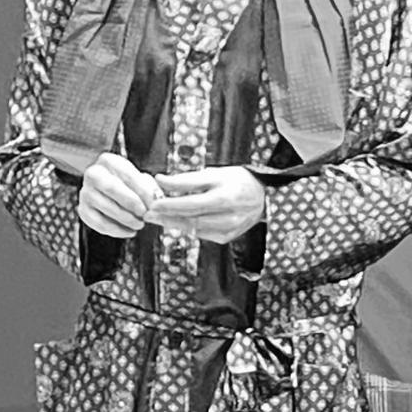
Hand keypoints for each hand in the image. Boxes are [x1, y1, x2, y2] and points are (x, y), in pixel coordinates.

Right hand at [78, 152, 162, 237]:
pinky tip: (129, 231)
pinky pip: (99, 223)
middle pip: (112, 188)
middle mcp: (92, 174)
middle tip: (145, 215)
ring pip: (106, 207)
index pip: (127, 175)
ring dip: (126, 219)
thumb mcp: (140, 180)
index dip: (143, 191)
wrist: (108, 192)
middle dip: (131, 203)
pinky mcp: (83, 210)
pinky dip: (117, 230)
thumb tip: (155, 202)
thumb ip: (150, 188)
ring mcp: (85, 193)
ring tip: (140, 224)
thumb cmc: (129, 185)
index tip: (154, 204)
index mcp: (108, 161)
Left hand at [145, 167, 265, 243]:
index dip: (169, 203)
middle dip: (166, 215)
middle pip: (190, 218)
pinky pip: (201, 233)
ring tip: (157, 217)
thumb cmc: (237, 182)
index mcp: (225, 197)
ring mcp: (228, 229)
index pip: (191, 202)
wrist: (263, 198)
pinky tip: (177, 221)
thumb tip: (160, 180)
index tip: (152, 202)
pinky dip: (187, 227)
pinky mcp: (226, 238)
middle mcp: (228, 216)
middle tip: (148, 212)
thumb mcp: (214, 173)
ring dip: (173, 222)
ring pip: (193, 228)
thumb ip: (187, 180)